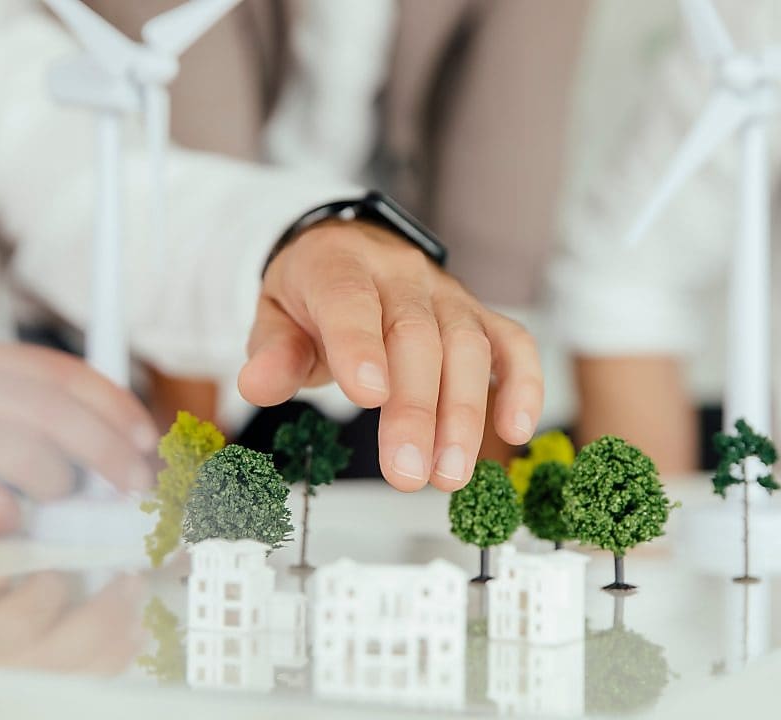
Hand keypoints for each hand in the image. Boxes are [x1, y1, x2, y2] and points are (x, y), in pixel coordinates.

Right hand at [0, 338, 158, 534]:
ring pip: (32, 456)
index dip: (117, 408)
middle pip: (59, 415)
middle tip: (135, 485)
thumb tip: (117, 452)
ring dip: (58, 487)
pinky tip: (9, 518)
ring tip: (50, 501)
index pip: (69, 374)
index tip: (147, 439)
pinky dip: (12, 515)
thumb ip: (39, 417)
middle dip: (109, 454)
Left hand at [238, 221, 543, 491]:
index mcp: (339, 265)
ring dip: (463, 414)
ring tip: (448, 474)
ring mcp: (446, 294)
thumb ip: (273, 351)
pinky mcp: (478, 316)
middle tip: (406, 472)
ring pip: (467, 345)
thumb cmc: (314, 294)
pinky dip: (522, 385)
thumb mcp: (276, 316)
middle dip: (416, 409)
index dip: (360, 345)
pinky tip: (515, 430)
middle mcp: (400, 273)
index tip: (368, 395)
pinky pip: (511, 343)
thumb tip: (257, 385)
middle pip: (417, 335)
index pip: (350, 299)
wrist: (350, 251)